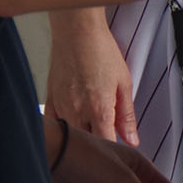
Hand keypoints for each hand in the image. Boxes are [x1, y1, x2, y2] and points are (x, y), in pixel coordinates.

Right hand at [47, 11, 138, 145]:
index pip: (106, 144)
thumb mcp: (124, 83)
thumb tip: (132, 139)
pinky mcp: (50, 97)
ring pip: (71, 134)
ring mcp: (61, 105)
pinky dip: (64, 126)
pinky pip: (55, 122)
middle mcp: (76, 110)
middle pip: (87, 142)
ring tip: (92, 127)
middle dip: (99, 144)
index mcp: (98, 109)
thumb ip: (127, 115)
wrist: (76, 30)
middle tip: (108, 138)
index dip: (114, 151)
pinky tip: (73, 122)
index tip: (120, 152)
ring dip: (82, 135)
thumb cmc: (100, 50)